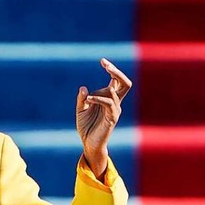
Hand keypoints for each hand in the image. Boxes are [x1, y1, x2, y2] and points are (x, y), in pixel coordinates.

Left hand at [76, 58, 131, 178]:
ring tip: (87, 97)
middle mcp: (114, 102)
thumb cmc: (86, 126)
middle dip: (117, 72)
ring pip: (116, 93)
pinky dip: (98, 99)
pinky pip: (109, 104)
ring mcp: (114, 110)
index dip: (112, 69)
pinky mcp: (112, 118)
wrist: (88, 143)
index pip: (115, 80)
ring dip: (100, 91)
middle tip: (106, 65)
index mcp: (108, 98)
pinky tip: (88, 100)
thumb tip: (83, 88)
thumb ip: (82, 99)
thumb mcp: (80, 109)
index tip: (102, 61)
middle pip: (124, 83)